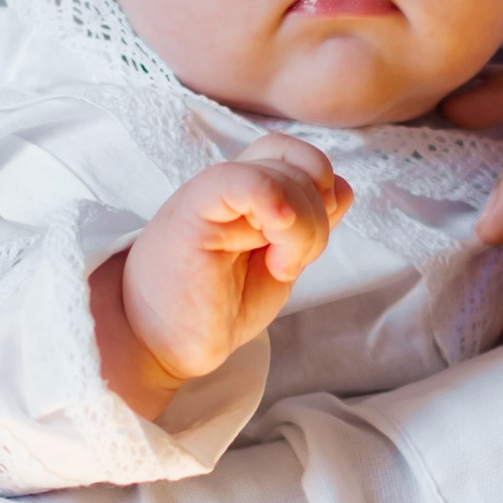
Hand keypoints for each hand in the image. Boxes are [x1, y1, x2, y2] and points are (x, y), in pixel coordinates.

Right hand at [93, 135, 348, 417]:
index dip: (324, 191)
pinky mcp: (190, 213)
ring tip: (277, 267)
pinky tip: (274, 242)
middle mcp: (231, 186)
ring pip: (282, 173)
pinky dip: (273, 201)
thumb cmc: (213, 308)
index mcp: (249, 194)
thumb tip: (342, 189)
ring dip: (300, 228)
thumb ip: (305, 227)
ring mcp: (209, 195)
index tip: (308, 245)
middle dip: (318, 216)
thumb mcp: (277, 263)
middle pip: (300, 162)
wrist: (160, 344)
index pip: (301, 157)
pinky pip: (240, 180)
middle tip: (291, 263)